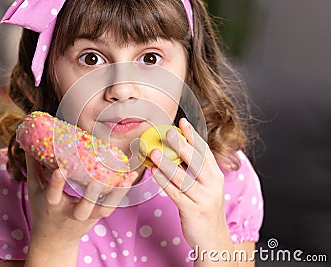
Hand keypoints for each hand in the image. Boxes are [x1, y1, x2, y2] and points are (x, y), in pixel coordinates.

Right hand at [25, 153, 137, 247]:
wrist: (54, 240)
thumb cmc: (44, 210)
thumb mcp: (35, 191)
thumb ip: (34, 167)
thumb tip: (30, 145)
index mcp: (52, 205)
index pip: (53, 195)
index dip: (56, 183)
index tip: (60, 169)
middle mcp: (70, 214)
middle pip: (82, 208)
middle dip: (89, 196)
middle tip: (97, 180)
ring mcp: (87, 217)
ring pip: (103, 208)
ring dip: (116, 193)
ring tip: (127, 177)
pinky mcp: (98, 216)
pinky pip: (111, 206)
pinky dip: (121, 193)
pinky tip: (130, 178)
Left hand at [150, 118, 230, 248]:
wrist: (213, 239)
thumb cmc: (205, 208)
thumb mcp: (206, 187)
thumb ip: (196, 170)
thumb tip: (176, 150)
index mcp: (216, 176)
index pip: (205, 152)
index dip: (193, 136)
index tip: (182, 122)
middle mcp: (213, 185)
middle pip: (197, 161)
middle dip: (182, 145)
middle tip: (168, 132)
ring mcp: (203, 199)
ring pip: (183, 177)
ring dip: (167, 163)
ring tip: (154, 151)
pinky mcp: (192, 211)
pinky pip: (175, 193)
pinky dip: (163, 181)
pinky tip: (153, 172)